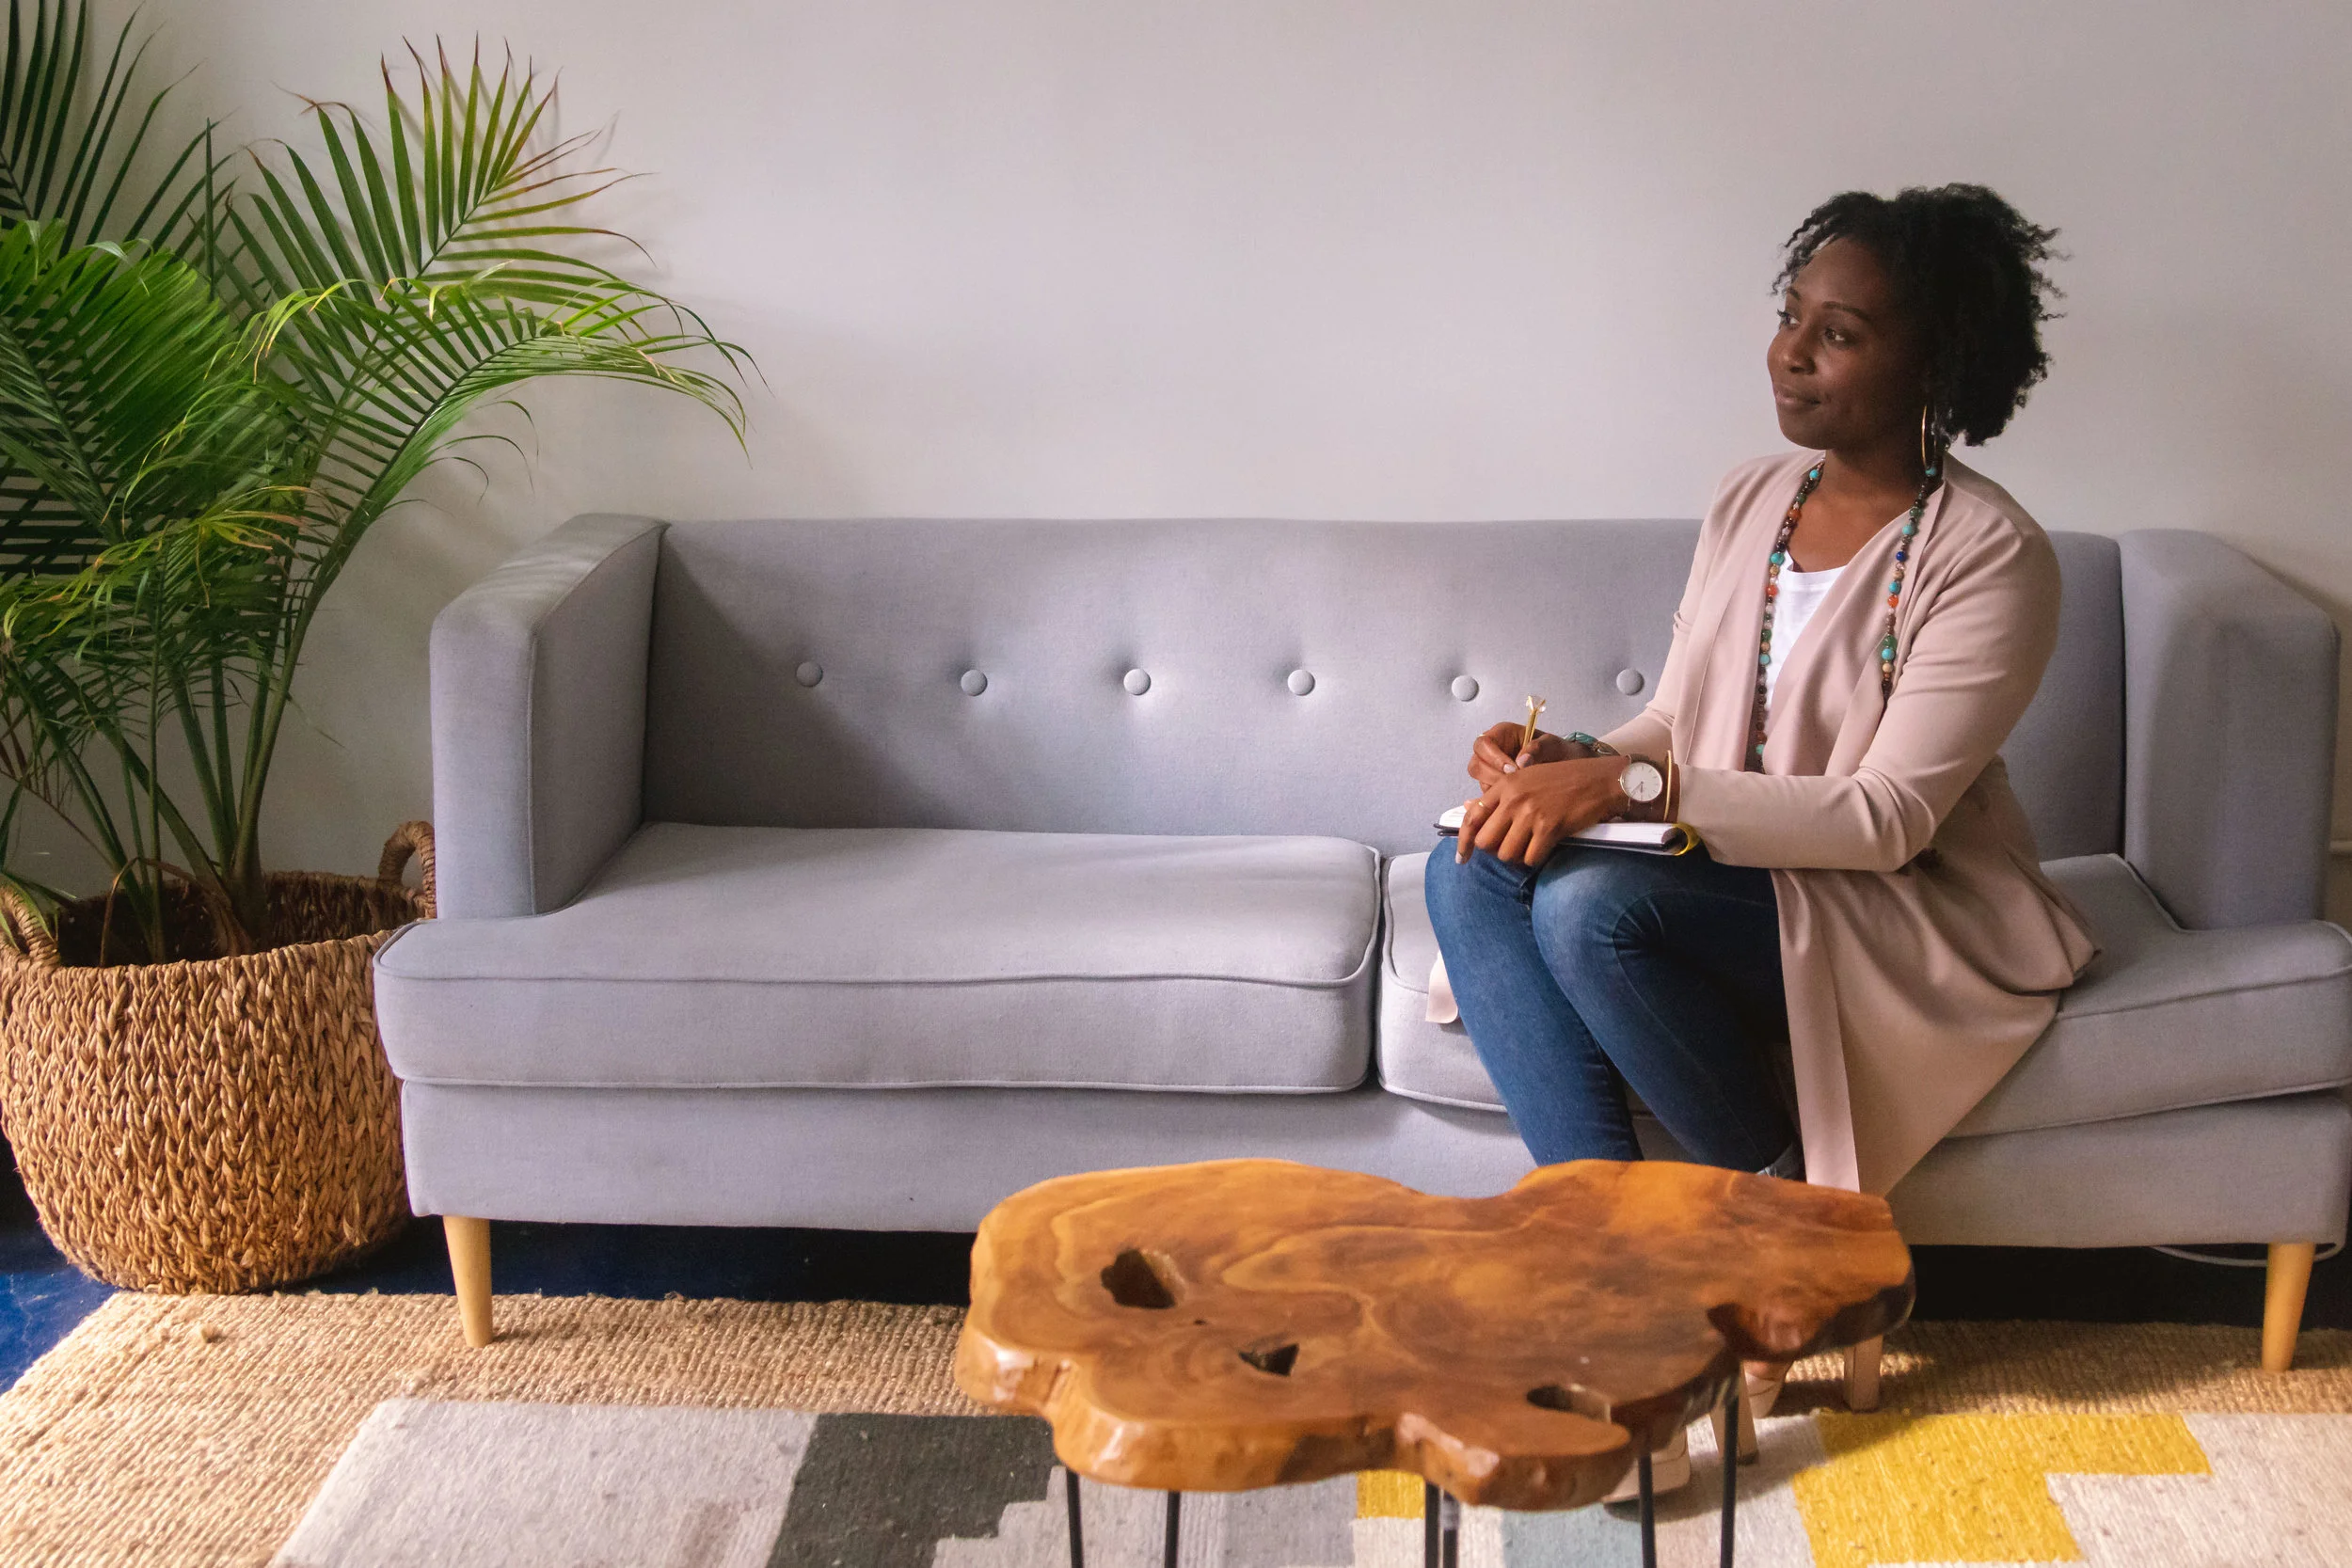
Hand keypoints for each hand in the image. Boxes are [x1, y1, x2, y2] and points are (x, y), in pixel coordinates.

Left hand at [1455, 755, 1626, 865]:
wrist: (1599, 780)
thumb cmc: (1563, 780)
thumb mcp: (1525, 778)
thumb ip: (1496, 795)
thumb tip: (1468, 807)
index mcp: (1505, 785)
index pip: (1472, 818)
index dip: (1464, 842)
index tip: (1462, 859)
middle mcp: (1514, 799)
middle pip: (1486, 841)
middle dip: (1495, 850)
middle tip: (1510, 846)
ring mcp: (1531, 813)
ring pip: (1506, 854)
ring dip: (1516, 856)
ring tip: (1529, 846)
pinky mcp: (1549, 828)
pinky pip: (1529, 858)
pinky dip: (1534, 858)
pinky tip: (1543, 848)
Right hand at [1466, 724, 1586, 790]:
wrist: (1565, 766)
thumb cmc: (1557, 751)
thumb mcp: (1552, 745)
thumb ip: (1538, 748)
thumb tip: (1522, 761)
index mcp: (1502, 734)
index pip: (1484, 743)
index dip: (1494, 758)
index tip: (1513, 770)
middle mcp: (1492, 751)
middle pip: (1476, 764)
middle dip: (1493, 777)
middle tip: (1514, 785)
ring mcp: (1491, 770)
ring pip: (1480, 782)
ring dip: (1496, 790)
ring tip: (1519, 793)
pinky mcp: (1494, 786)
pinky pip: (1488, 796)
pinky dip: (1499, 800)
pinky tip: (1516, 801)